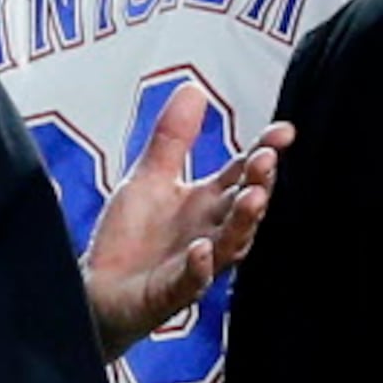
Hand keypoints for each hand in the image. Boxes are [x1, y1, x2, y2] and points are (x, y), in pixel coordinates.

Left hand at [83, 81, 292, 357]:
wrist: (98, 293)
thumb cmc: (130, 240)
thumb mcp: (149, 178)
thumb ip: (173, 139)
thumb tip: (194, 88)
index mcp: (208, 204)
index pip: (243, 174)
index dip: (264, 153)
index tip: (284, 132)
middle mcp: (210, 233)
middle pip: (244, 208)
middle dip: (259, 185)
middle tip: (266, 160)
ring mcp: (195, 265)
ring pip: (230, 245)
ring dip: (243, 223)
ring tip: (252, 198)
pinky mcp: (170, 294)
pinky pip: (191, 284)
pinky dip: (199, 268)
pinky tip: (201, 251)